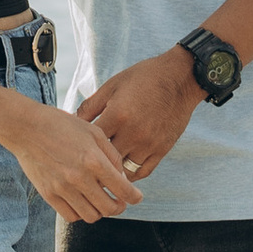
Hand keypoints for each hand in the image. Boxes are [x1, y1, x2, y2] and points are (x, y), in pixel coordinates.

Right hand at [8, 98, 146, 225]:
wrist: (26, 128)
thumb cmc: (61, 125)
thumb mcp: (92, 131)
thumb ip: (111, 154)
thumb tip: (121, 176)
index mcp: (93, 160)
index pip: (122, 189)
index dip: (134, 197)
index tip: (136, 197)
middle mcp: (79, 178)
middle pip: (109, 208)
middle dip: (119, 206)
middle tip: (119, 200)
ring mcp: (62, 189)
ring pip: (91, 216)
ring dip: (100, 211)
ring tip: (99, 200)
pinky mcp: (49, 195)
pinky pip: (71, 216)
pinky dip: (80, 212)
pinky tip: (82, 201)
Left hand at [78, 48, 202, 179]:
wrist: (180, 78)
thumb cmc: (143, 78)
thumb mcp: (113, 85)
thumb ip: (91, 105)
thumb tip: (72, 121)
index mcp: (118, 115)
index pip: (91, 141)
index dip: (80, 146)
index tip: (74, 148)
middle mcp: (133, 133)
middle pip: (106, 160)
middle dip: (94, 162)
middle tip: (84, 165)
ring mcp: (149, 144)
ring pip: (123, 171)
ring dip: (112, 171)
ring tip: (101, 170)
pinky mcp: (162, 150)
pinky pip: (142, 172)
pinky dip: (130, 174)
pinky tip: (121, 169)